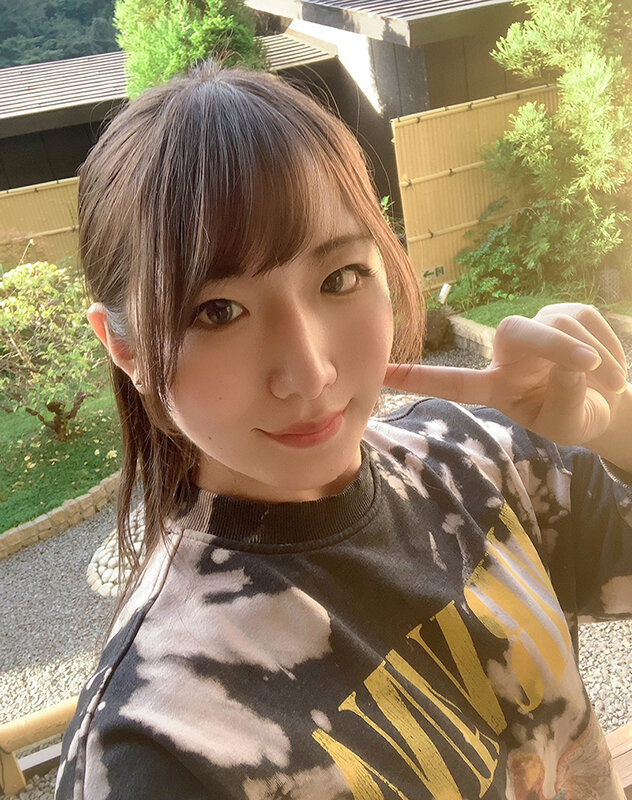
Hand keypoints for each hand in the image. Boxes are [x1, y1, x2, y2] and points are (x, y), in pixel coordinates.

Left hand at [384, 304, 629, 449]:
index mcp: (497, 388)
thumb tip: (571, 361)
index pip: (455, 383)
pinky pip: (585, 319)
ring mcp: (535, 329)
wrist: (606, 402)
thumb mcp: (569, 423)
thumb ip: (565, 398)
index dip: (420, 379)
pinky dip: (608, 345)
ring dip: (596, 356)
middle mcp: (508, 354)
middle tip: (589, 367)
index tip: (382, 373)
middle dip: (555, 346)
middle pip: (519, 333)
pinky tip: (612, 367)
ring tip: (612, 386)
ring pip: (560, 325)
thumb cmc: (575, 416)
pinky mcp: (564, 312)